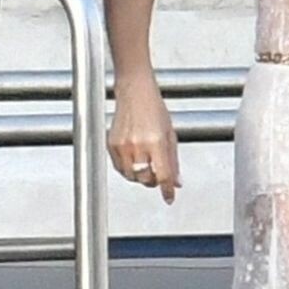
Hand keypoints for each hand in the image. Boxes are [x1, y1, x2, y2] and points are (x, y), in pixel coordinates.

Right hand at [108, 77, 180, 204]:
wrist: (134, 91)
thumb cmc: (153, 108)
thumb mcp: (170, 134)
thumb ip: (174, 161)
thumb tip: (177, 182)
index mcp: (156, 142)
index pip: (163, 175)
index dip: (167, 190)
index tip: (169, 197)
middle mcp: (137, 145)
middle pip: (145, 180)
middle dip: (153, 181)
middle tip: (157, 176)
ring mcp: (122, 146)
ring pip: (131, 177)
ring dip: (140, 177)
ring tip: (146, 165)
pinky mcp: (111, 145)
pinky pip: (119, 168)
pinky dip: (128, 170)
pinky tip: (134, 160)